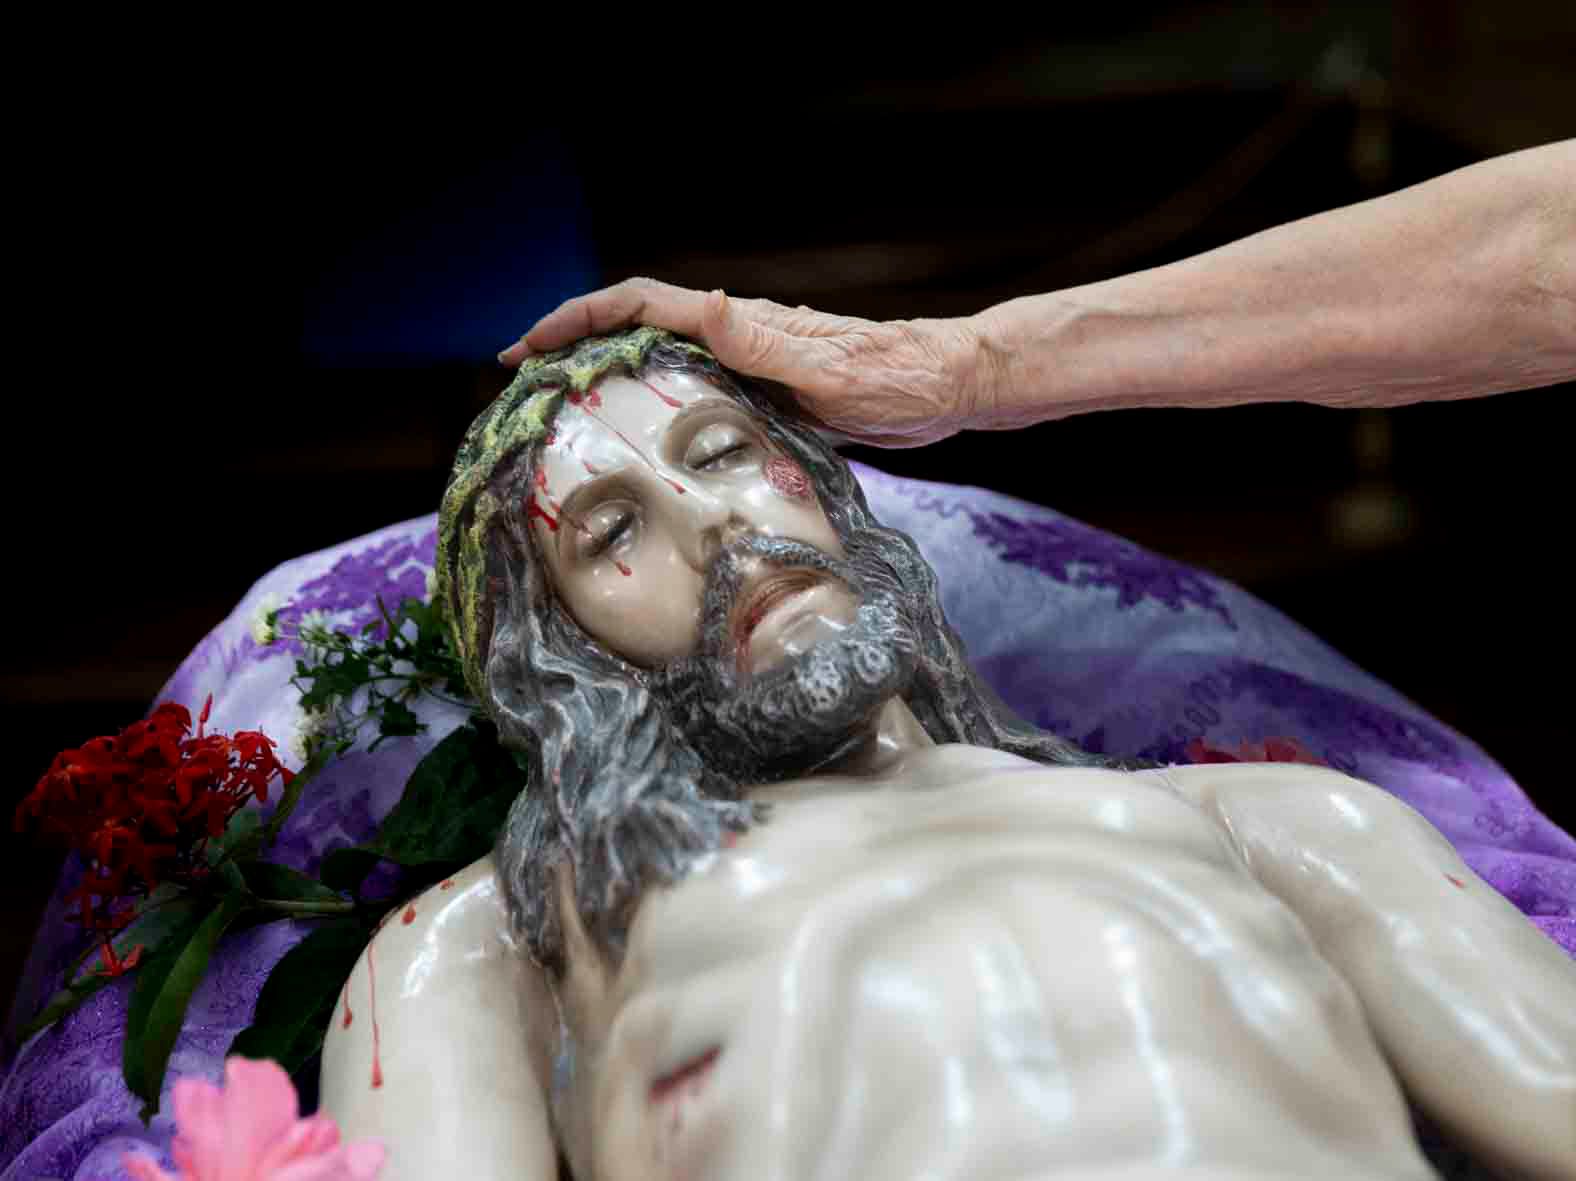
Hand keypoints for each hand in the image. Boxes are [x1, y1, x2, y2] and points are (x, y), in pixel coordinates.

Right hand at [499, 279, 993, 447]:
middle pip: (636, 328)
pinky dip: (653, 408)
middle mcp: (735, 337)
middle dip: (574, 347)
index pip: (640, 306)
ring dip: (607, 376)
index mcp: (740, 324)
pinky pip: (692, 395)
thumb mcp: (827, 363)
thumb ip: (764, 340)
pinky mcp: (765, 393)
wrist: (944, 387)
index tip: (529, 346)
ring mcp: (748, 364)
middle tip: (526, 386)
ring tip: (563, 413)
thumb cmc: (896, 376)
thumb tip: (706, 303)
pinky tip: (644, 442)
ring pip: (659, 362)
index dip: (578, 319)